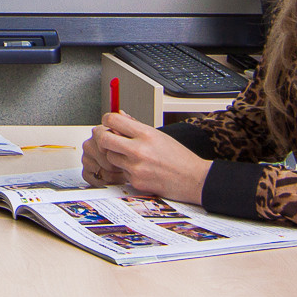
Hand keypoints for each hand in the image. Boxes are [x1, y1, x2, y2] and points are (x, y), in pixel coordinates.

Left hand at [80, 111, 209, 204]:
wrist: (194, 179)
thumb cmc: (179, 157)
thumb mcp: (159, 135)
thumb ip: (136, 126)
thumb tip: (119, 115)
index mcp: (146, 134)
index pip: (112, 120)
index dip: (107, 120)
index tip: (109, 123)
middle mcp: (139, 149)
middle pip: (104, 139)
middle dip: (103, 137)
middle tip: (107, 138)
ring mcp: (136, 167)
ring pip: (110, 157)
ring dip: (115, 155)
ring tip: (130, 155)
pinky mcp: (136, 181)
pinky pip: (122, 172)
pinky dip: (127, 170)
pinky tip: (141, 169)